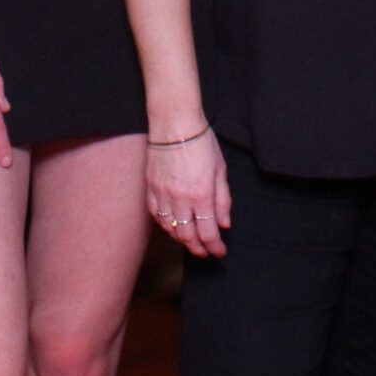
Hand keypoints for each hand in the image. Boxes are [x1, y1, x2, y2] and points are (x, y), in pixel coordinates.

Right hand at [145, 127, 230, 257]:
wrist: (174, 123)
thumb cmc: (201, 142)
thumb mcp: (220, 169)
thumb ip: (222, 199)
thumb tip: (224, 224)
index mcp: (202, 195)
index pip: (208, 233)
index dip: (215, 247)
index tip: (219, 251)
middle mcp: (181, 199)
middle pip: (187, 237)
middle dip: (198, 248)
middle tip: (206, 251)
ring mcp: (163, 194)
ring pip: (170, 229)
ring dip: (182, 239)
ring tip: (191, 241)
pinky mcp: (150, 188)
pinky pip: (156, 215)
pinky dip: (165, 225)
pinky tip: (173, 226)